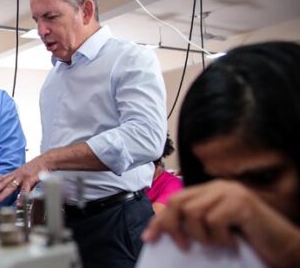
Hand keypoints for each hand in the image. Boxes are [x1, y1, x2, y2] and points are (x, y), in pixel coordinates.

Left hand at [0, 155, 48, 202]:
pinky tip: (18, 203)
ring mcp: (22, 178)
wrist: (45, 160)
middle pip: (3, 183)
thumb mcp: (24, 172)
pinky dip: (21, 197)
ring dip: (3, 194)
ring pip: (11, 187)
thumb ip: (18, 180)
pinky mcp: (30, 180)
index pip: (1, 178)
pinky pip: (25, 190)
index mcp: (14, 173)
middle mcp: (16, 175)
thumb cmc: (35, 167)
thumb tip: (14, 187)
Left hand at [142, 180, 299, 267]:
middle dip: (173, 227)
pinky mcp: (242, 204)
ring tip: (218, 244)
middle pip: (178, 203)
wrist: (284, 246)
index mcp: (210, 191)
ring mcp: (231, 193)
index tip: (149, 238)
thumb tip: (162, 230)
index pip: (175, 200)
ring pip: (193, 213)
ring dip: (201, 235)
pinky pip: (213, 221)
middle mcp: (218, 187)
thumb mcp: (215, 230)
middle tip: (183, 246)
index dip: (160, 219)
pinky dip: (218, 238)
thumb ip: (194, 224)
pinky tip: (232, 242)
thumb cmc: (249, 241)